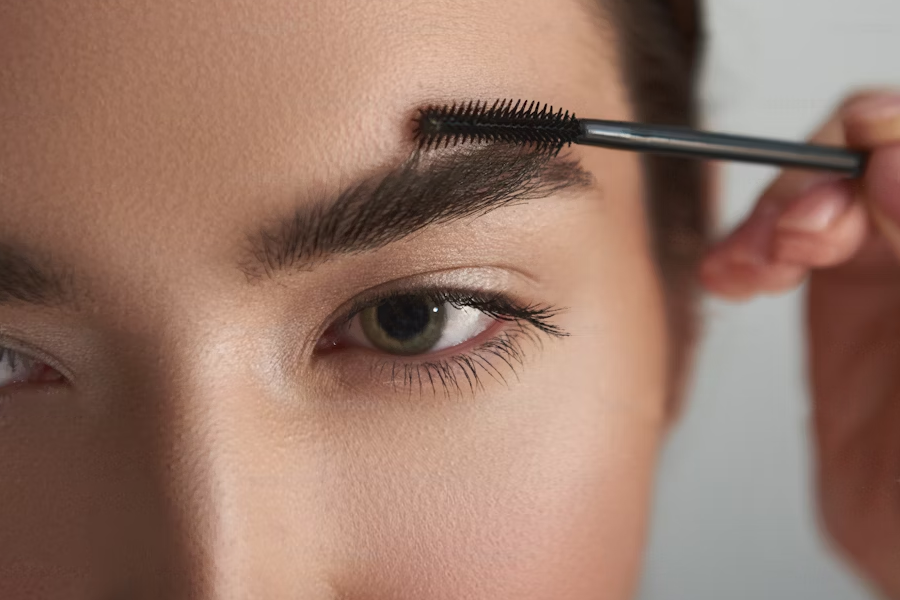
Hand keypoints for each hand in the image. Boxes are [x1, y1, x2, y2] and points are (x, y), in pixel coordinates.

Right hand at [701, 90, 899, 598]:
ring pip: (814, 194)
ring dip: (771, 213)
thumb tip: (891, 161)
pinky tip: (733, 273)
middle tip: (800, 237)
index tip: (858, 179)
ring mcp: (887, 268)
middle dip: (815, 184)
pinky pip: (779, 246)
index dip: (882, 143)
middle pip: (862, 156)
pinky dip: (743, 248)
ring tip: (757, 261)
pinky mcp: (838, 302)